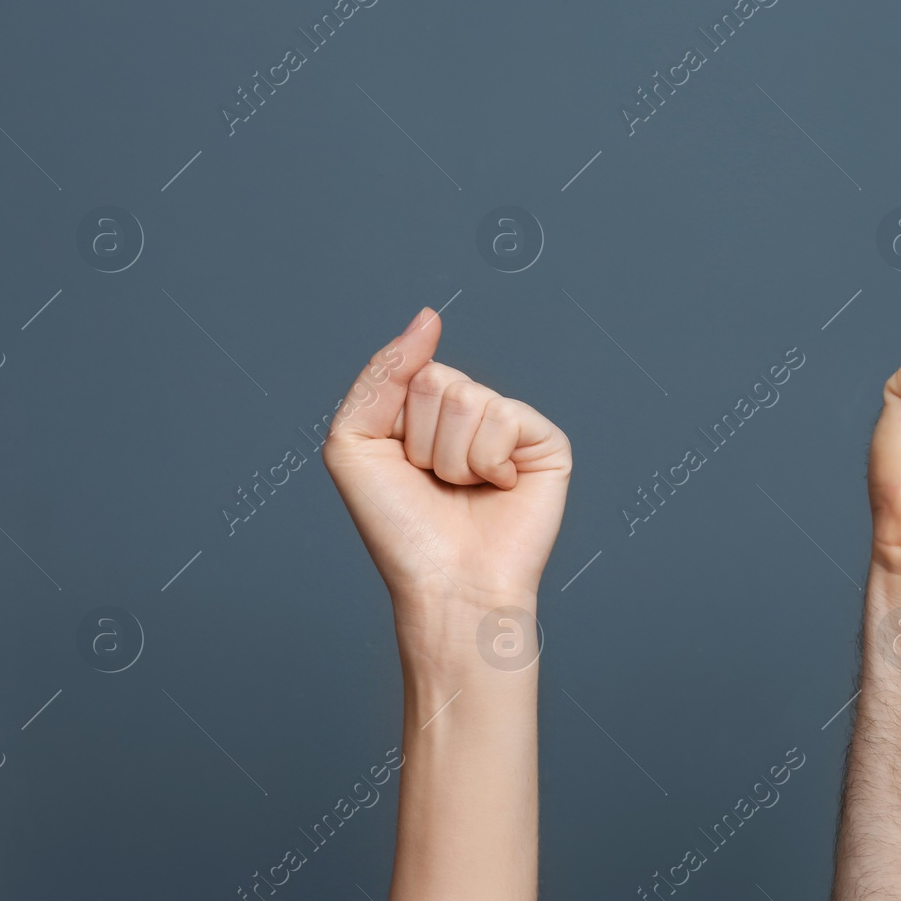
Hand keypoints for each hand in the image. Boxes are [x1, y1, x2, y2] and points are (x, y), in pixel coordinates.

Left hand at [322, 308, 571, 656]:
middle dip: (426, 440)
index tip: (403, 464)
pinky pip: (507, 416)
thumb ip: (381, 373)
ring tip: (464, 490)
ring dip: (455, 457)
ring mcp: (510, 426)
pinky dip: (490, 461)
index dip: (397, 423)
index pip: (411, 370)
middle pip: (440, 380)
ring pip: (471, 399)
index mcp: (424, 410)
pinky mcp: (546, 442)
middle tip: (436, 483)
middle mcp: (469, 413)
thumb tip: (429, 316)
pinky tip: (499, 488)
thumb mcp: (354, 444)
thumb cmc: (401, 529)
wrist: (448, 583)